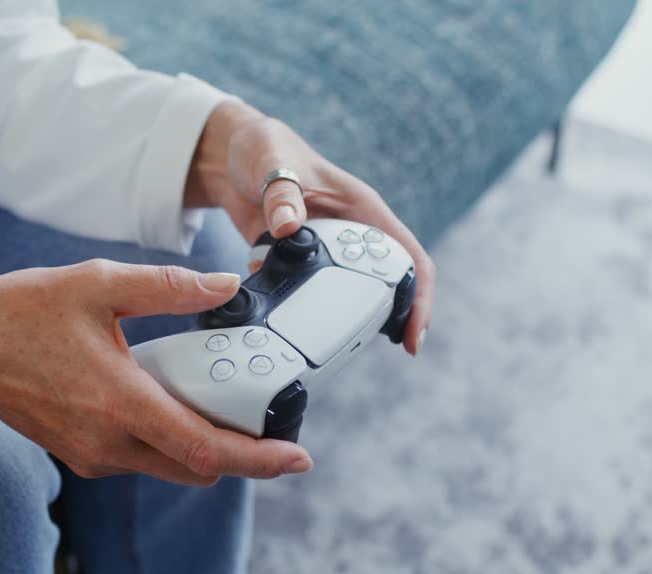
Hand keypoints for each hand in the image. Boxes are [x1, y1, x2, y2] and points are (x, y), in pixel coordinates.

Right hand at [0, 263, 313, 485]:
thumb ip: (169, 288)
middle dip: (243, 454)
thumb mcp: (99, 282)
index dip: (260, 460)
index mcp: (118, 404)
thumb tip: (228, 285)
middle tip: (274, 421)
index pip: (206, 451)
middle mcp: (107, 444)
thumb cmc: (22, 309)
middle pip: (198, 468)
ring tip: (228, 401)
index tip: (300, 456)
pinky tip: (176, 399)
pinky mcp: (79, 454)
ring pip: (171, 466)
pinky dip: (171, 440)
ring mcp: (91, 456)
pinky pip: (143, 459)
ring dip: (205, 445)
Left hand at [185, 102, 435, 355]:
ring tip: (354, 348)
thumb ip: (281, 193)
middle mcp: (351, 232)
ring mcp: (327, 250)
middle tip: (398, 346)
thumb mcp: (273, 163)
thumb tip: (289, 226)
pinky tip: (303, 333)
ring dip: (356, 318)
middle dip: (398, 314)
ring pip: (354, 292)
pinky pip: (314, 294)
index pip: (406, 253)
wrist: (231, 158)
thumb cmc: (264, 148)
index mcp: (361, 209)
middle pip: (390, 280)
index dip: (420, 293)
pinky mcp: (300, 262)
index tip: (414, 329)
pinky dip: (310, 314)